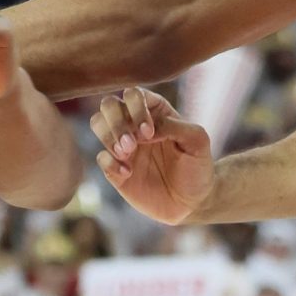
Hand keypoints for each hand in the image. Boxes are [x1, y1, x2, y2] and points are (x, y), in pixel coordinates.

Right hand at [89, 89, 213, 225]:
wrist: (193, 201)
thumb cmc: (198, 166)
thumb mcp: (197, 141)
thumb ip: (174, 126)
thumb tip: (145, 129)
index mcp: (155, 111)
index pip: (133, 94)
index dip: (136, 108)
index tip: (150, 132)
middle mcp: (134, 124)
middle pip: (108, 104)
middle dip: (117, 122)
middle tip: (133, 144)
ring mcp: (123, 146)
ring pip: (97, 123)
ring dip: (108, 137)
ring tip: (127, 154)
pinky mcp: (115, 168)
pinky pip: (100, 157)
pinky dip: (110, 163)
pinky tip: (128, 173)